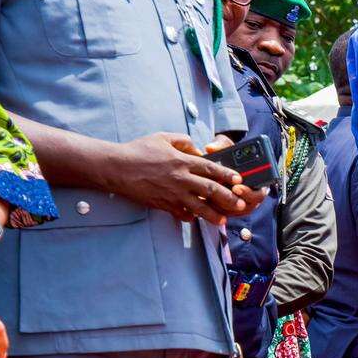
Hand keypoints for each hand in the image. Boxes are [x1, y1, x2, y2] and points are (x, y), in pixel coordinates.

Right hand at [113, 132, 251, 222]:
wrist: (117, 168)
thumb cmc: (138, 151)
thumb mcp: (162, 138)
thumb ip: (182, 140)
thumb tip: (197, 148)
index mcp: (182, 161)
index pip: (211, 169)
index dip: (227, 175)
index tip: (238, 180)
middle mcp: (181, 178)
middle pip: (211, 190)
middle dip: (228, 198)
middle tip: (240, 203)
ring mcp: (173, 193)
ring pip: (200, 207)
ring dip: (213, 214)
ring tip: (223, 219)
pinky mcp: (164, 204)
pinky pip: (182, 213)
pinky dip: (190, 216)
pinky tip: (196, 217)